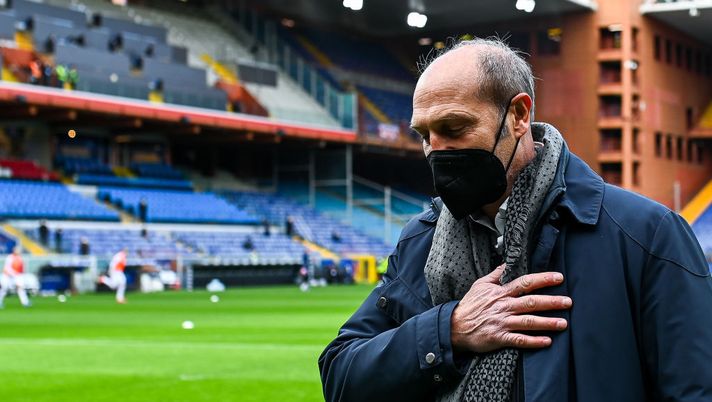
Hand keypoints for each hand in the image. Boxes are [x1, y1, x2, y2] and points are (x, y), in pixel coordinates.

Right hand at [450, 265, 571, 352]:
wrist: (454, 326)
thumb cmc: (469, 305)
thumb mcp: (480, 285)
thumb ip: (496, 274)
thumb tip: (507, 263)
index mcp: (500, 292)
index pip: (524, 283)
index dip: (542, 280)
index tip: (558, 278)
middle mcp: (503, 306)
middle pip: (531, 302)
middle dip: (551, 302)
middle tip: (569, 302)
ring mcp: (502, 322)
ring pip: (528, 321)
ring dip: (547, 322)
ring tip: (564, 323)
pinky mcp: (499, 338)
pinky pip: (519, 340)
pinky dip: (533, 341)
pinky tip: (546, 341)